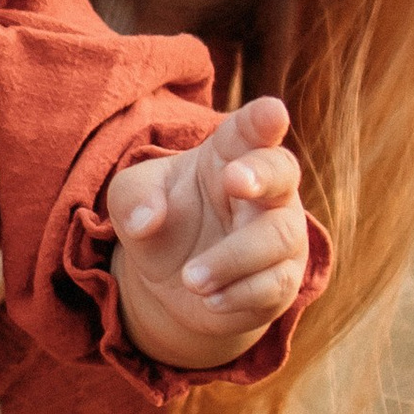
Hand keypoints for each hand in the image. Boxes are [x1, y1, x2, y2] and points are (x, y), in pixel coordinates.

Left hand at [105, 96, 310, 371]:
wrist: (171, 283)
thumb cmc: (160, 218)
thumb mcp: (131, 199)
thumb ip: (133, 198)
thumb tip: (148, 219)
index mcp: (229, 154)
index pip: (250, 129)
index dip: (262, 119)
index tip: (271, 113)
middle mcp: (265, 190)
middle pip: (282, 171)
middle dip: (262, 174)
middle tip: (235, 181)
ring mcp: (281, 235)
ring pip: (277, 237)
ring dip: (231, 258)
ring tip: (190, 278)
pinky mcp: (282, 281)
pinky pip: (275, 285)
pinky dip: (239, 294)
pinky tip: (210, 300)